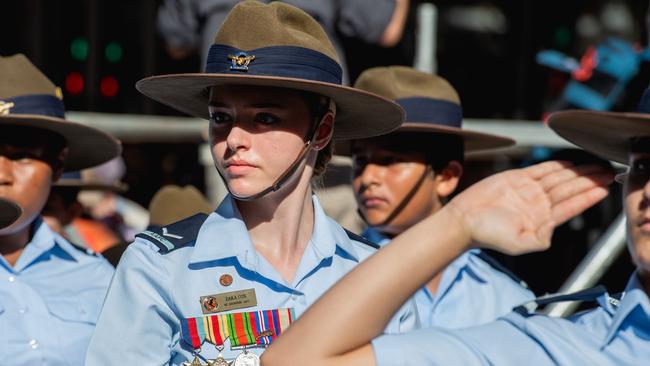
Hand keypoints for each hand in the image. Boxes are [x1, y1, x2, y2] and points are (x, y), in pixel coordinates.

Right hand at [446, 161, 612, 254]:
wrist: (464, 220)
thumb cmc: (488, 235)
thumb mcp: (517, 244)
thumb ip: (539, 240)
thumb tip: (553, 231)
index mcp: (542, 220)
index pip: (572, 206)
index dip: (589, 196)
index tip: (605, 188)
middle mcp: (538, 204)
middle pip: (569, 189)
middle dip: (590, 180)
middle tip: (608, 171)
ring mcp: (528, 191)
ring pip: (559, 178)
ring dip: (578, 172)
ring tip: (596, 166)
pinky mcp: (516, 179)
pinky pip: (541, 170)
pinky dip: (555, 165)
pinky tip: (570, 163)